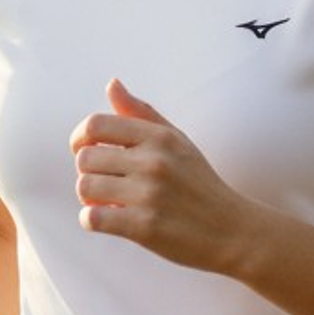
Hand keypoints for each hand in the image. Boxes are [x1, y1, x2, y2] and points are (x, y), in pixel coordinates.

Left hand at [70, 79, 250, 271]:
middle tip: (104, 184)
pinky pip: (92, 218)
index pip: (96, 125)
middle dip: (88, 173)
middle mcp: (154, 161)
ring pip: (85, 187)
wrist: (233, 230)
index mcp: (159, 137)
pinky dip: (91, 220)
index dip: (80, 138)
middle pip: (85, 158)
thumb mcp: (178, 141)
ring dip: (90, 198)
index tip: (86, 151)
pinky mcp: (144, 226)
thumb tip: (112, 85)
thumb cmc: (200, 185)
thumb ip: (141, 114)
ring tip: (108, 203)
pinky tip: (109, 220)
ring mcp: (149, 194)